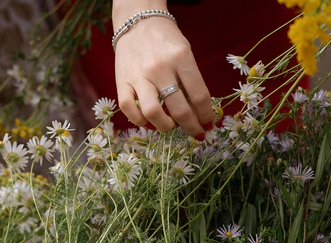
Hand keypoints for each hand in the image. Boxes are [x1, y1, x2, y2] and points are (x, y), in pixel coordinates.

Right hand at [113, 11, 213, 136]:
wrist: (138, 21)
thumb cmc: (166, 40)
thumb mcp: (185, 53)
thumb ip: (191, 80)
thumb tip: (198, 112)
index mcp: (181, 58)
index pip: (199, 96)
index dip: (206, 116)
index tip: (208, 124)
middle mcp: (160, 68)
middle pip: (180, 109)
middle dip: (191, 127)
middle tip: (195, 133)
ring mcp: (139, 75)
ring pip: (153, 113)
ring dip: (165, 127)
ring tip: (171, 127)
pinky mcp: (122, 81)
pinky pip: (129, 109)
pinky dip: (140, 121)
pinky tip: (149, 122)